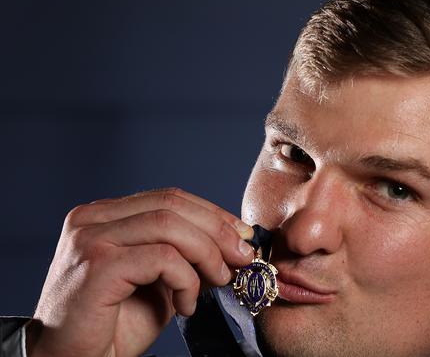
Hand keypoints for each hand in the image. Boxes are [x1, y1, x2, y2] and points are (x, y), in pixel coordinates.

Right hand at [27, 188, 254, 356]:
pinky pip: (162, 258)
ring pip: (169, 226)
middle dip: (218, 230)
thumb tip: (235, 242)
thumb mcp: (160, 282)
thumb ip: (187, 257)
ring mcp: (90, 239)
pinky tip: (186, 306)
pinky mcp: (97, 265)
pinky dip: (187, 280)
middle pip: (171, 205)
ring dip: (207, 254)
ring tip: (219, 282)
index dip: (212, 213)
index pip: (169, 198)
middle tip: (243, 257)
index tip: (242, 236)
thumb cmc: (114, 326)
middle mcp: (91, 219)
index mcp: (104, 215)